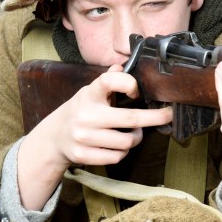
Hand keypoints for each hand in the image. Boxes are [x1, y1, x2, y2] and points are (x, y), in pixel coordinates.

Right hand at [17, 65, 171, 208]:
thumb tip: (122, 65)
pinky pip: (117, 157)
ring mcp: (83, 137)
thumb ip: (107, 81)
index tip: (137, 90)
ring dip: (136, 138)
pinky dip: (123, 152)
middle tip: (168, 115)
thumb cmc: (81, 111)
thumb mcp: (91, 93)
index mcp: (89, 94)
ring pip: (128, 142)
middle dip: (156, 117)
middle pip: (131, 118)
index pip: (110, 81)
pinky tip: (118, 146)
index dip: (129, 83)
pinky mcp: (83, 155)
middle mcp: (86, 115)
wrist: (53, 138)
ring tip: (132, 133)